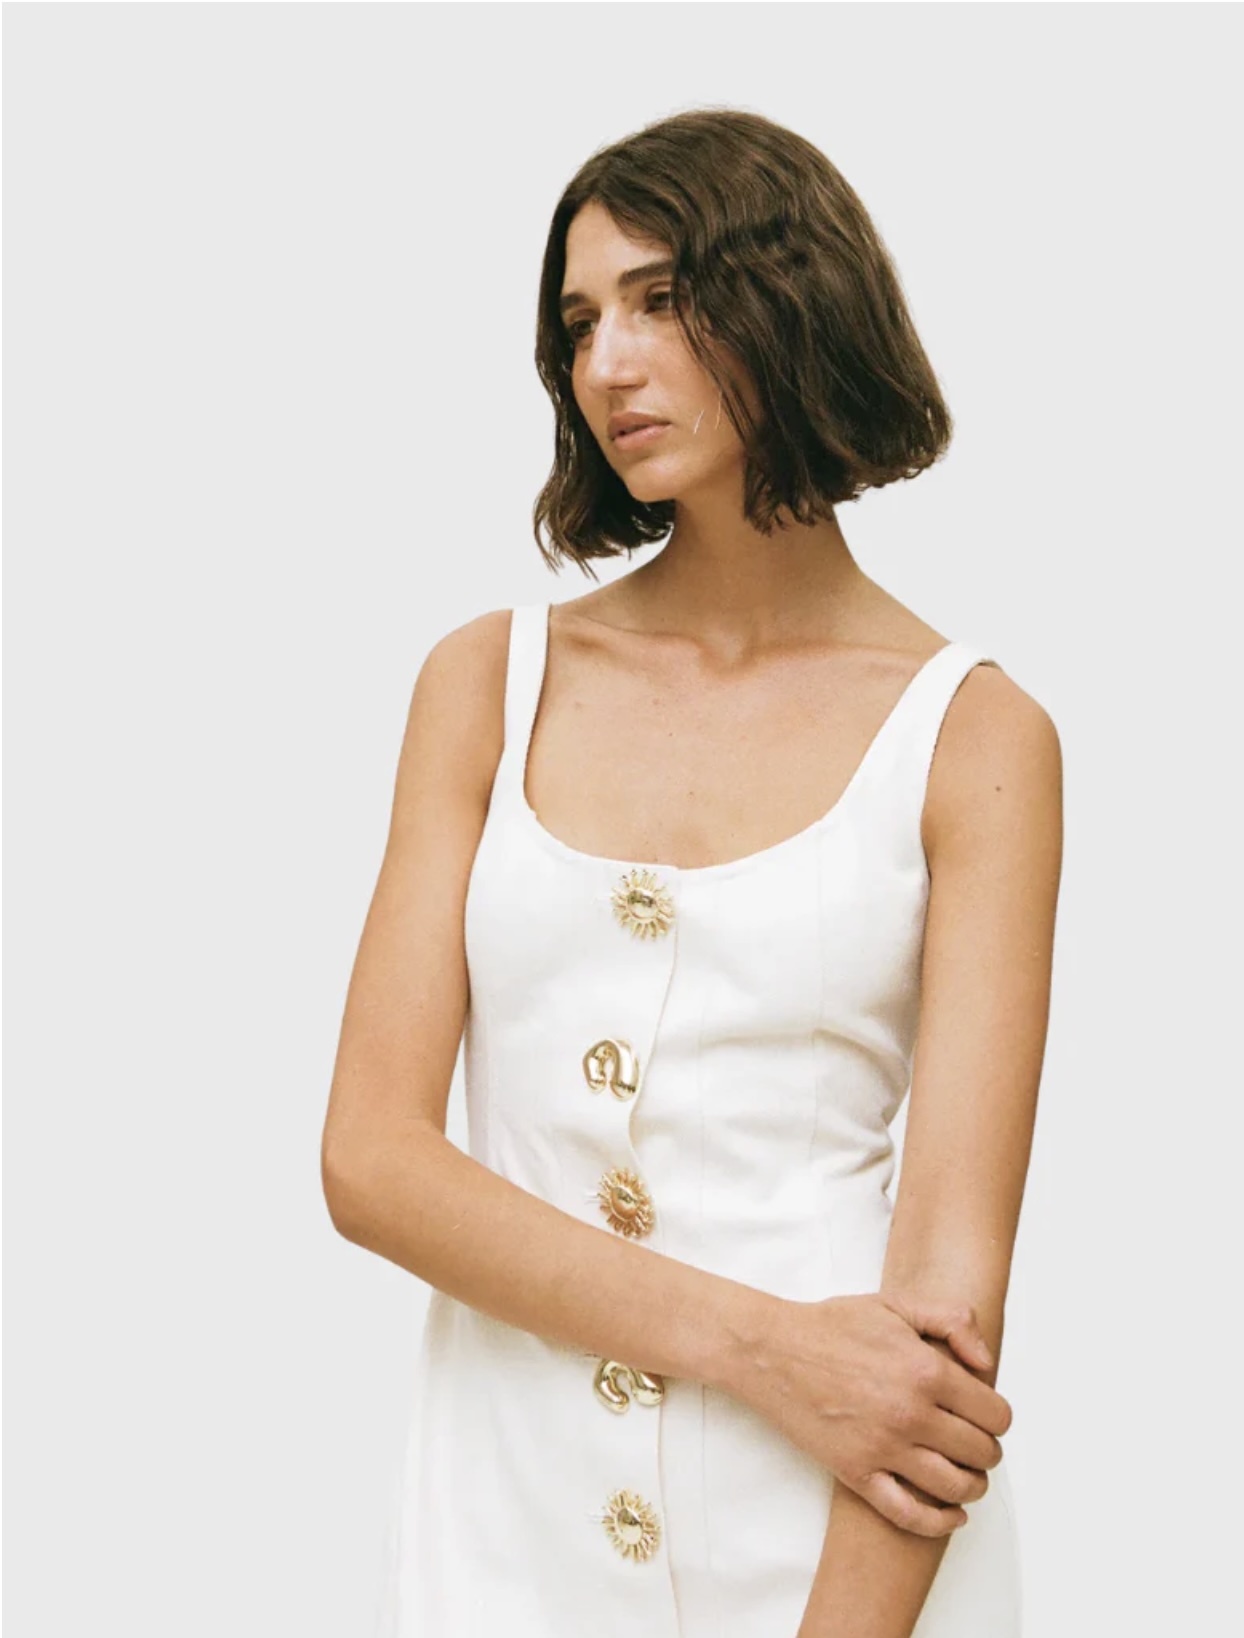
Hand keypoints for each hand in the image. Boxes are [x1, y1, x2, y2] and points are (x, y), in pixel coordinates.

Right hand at [721, 1291, 1010, 1537]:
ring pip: (955, 1487)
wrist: (773, 1351)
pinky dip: (940, 1522)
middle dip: (987, 1450)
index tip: (986, 1415)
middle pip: (981, 1453)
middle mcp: (912, 1414)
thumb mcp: (896, 1304)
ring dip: (972, 1486)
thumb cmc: (833, 1325)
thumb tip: (986, 1364)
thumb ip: (953, 1321)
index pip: (995, 1414)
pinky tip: (952, 1515)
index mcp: (927, 1370)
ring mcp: (884, 1448)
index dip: (997, 1417)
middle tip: (975, 1443)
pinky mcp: (857, 1473)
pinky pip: (910, 1515)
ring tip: (967, 1475)